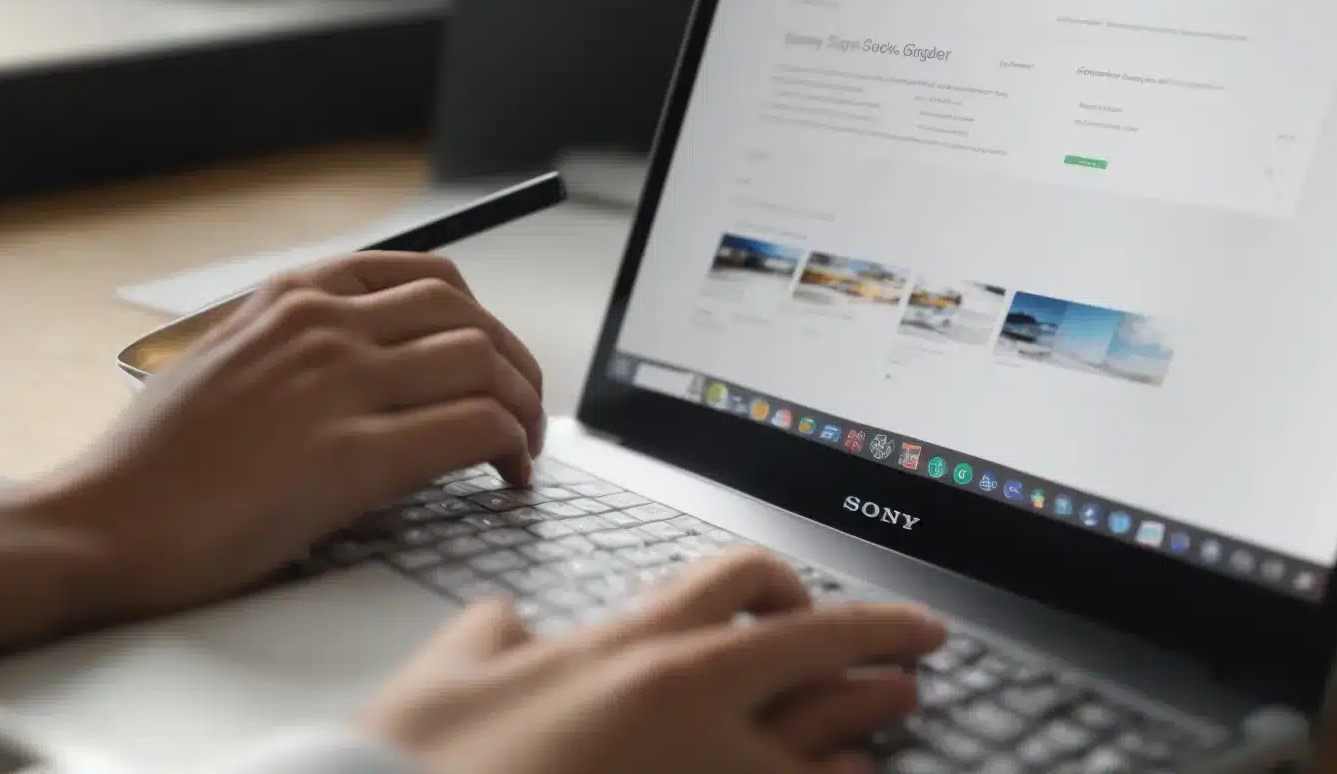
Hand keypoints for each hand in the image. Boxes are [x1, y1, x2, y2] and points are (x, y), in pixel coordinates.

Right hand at [26, 251, 545, 619]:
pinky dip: (511, 448)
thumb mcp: (219, 364)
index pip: (423, 276)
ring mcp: (340, 387)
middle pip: (469, 317)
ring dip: (525, 405)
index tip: (492, 353)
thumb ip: (291, 348)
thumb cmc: (147, 465)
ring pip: (485, 365)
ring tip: (525, 447)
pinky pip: (473, 429)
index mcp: (291, 299)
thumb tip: (359, 364)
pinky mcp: (354, 457)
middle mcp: (323, 327)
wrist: (97, 524)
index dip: (478, 317)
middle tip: (526, 406)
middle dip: (515, 361)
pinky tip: (509, 476)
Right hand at [363, 550, 945, 773]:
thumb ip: (490, 635)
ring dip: (869, 713)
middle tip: (916, 639)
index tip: (814, 591)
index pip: (738, 582)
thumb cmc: (420, 766)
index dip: (790, 581)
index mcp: (625, 647)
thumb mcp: (446, 673)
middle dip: (876, 636)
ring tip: (901, 701)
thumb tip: (507, 621)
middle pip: (814, 648)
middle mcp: (685, 701)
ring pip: (824, 733)